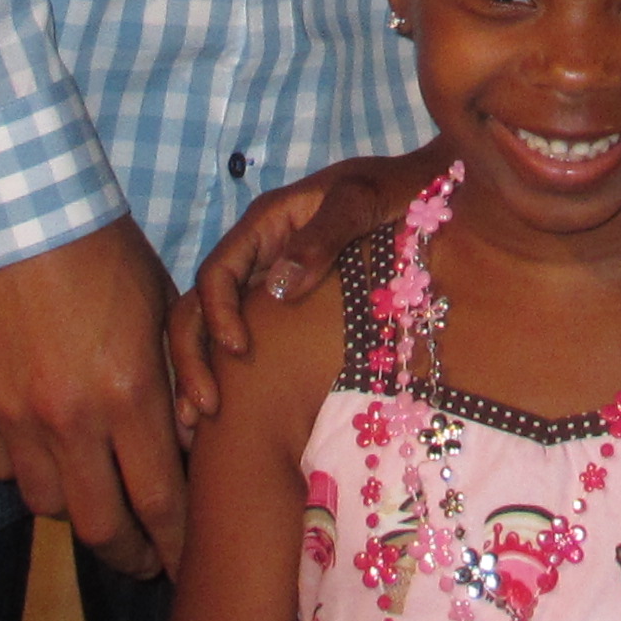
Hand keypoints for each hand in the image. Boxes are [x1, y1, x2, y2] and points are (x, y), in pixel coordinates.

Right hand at [0, 215, 188, 577]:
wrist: (10, 211)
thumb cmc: (99, 249)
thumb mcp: (159, 305)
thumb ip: (175, 377)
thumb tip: (189, 437)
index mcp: (130, 394)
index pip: (160, 500)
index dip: (175, 542)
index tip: (184, 561)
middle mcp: (71, 421)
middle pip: (102, 526)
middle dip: (130, 554)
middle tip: (143, 558)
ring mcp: (14, 419)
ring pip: (46, 506)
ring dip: (74, 507)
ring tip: (91, 497)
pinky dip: (22, 471)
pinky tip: (38, 454)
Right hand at [169, 154, 422, 443]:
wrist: (429, 192)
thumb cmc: (397, 191)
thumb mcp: (362, 201)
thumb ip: (323, 236)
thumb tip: (280, 288)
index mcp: (265, 224)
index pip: (217, 272)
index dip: (218, 314)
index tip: (238, 352)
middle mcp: (257, 256)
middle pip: (198, 307)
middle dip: (191, 358)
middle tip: (201, 411)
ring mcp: (267, 283)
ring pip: (209, 330)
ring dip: (197, 376)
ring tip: (194, 430)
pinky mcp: (285, 312)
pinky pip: (243, 341)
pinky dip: (226, 379)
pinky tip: (225, 420)